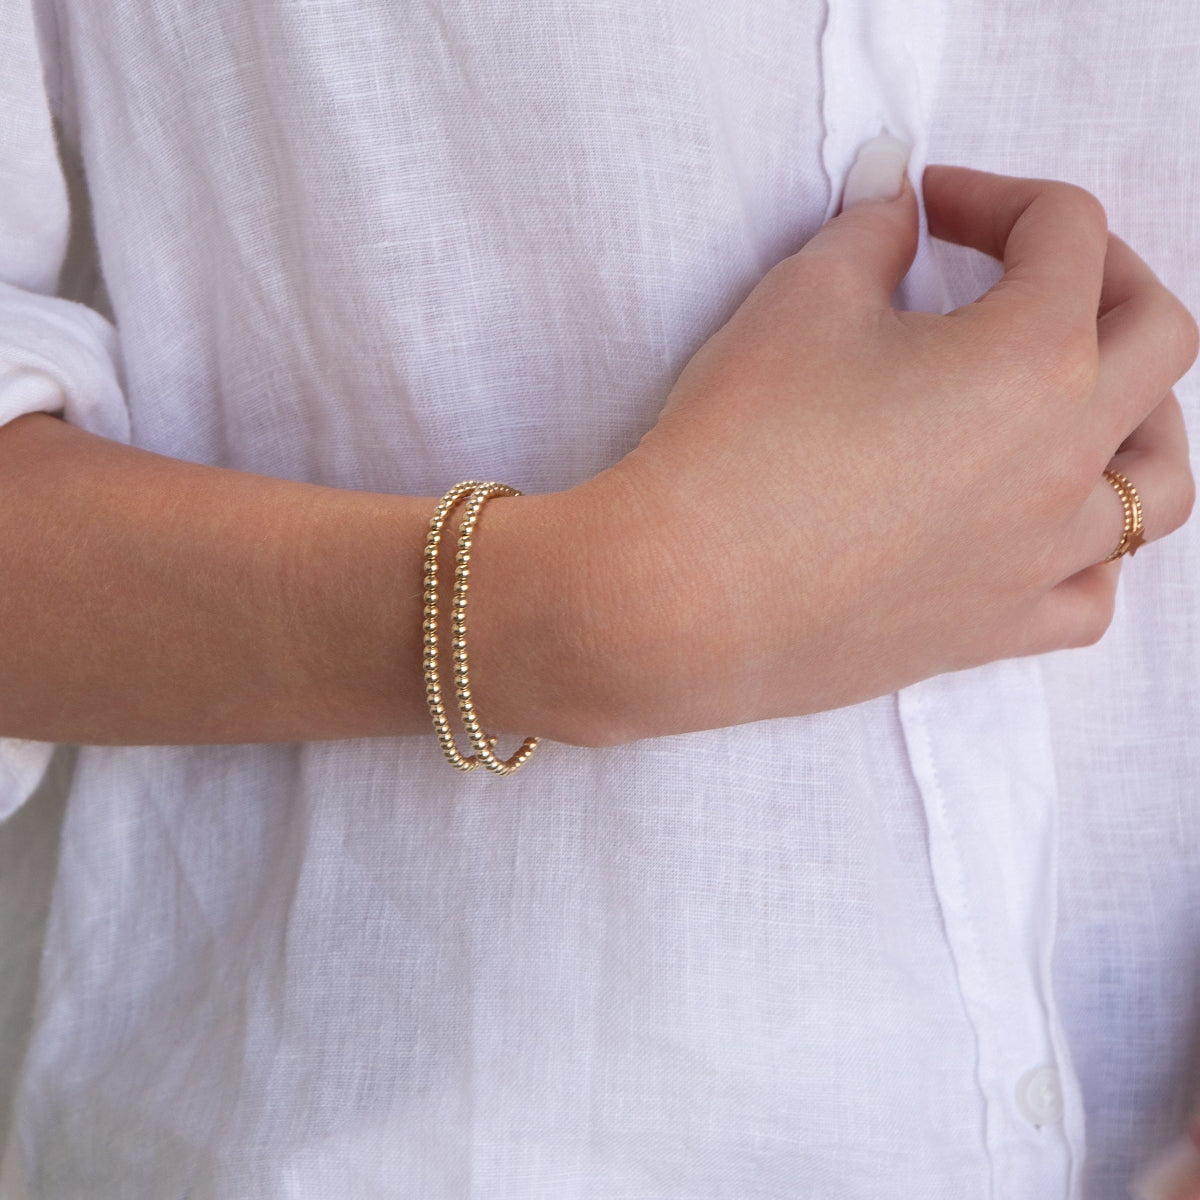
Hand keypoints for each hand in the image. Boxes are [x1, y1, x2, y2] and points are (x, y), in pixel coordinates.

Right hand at [553, 148, 1197, 745]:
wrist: (680, 595)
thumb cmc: (740, 442)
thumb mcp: (800, 300)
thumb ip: (869, 232)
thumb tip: (892, 192)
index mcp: (1035, 358)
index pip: (1067, 234)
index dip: (996, 197)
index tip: (930, 209)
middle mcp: (1065, 459)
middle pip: (1157, 339)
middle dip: (1105, 278)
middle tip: (1022, 273)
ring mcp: (1039, 556)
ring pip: (1160, 482)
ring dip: (1139, 419)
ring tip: (1081, 401)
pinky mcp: (991, 628)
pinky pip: (1091, 597)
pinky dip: (1089, 553)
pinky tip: (1040, 529)